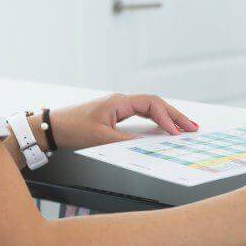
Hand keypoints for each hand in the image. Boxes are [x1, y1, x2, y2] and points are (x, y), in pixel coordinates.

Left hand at [49, 93, 198, 150]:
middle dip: (175, 116)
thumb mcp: (100, 138)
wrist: (53, 127)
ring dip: (167, 117)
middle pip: (155, 104)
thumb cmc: (73, 129)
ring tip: (184, 128)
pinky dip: (156, 121)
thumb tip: (149, 144)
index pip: (151, 104)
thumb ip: (125, 141)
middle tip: (192, 127)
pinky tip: (164, 129)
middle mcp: (122, 101)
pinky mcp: (116, 114)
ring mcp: (119, 107)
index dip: (166, 118)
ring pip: (150, 108)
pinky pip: (142, 115)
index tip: (176, 132)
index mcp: (120, 102)